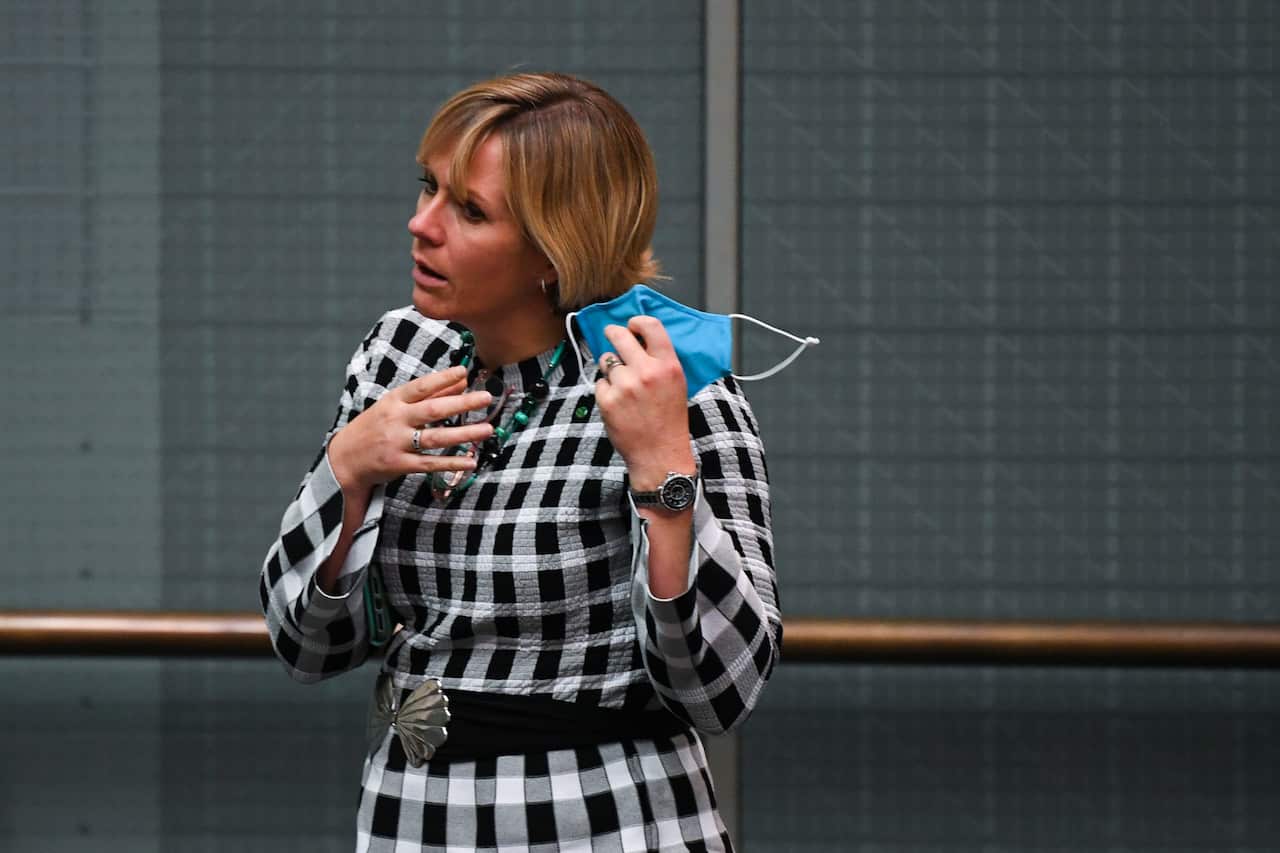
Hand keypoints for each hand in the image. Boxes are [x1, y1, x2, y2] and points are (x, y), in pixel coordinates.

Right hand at [327, 365, 493, 492]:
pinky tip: (471, 461)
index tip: (465, 372)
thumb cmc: (375, 427)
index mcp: (394, 401)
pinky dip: (451, 463)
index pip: (421, 386)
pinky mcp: (399, 464)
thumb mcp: (397, 405)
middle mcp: (395, 420)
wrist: (344, 458)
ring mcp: (397, 443)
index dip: (443, 379)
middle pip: (433, 410)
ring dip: (463, 434)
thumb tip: (461, 380)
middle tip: (486, 398)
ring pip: (435, 438)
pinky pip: (429, 464)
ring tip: (487, 429)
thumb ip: (431, 394)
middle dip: (462, 403)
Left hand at [594, 316, 695, 491]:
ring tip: (623, 386)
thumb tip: (638, 339)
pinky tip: (618, 403)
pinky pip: (599, 383)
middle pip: (619, 335)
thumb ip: (660, 361)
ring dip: (610, 368)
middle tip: (612, 335)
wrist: (660, 455)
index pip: (650, 325)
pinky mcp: (608, 400)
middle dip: (613, 333)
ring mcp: (625, 386)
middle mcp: (647, 372)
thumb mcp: (676, 385)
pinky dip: (605, 390)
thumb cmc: (669, 421)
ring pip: (606, 360)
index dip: (636, 321)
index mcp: (668, 366)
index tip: (631, 325)